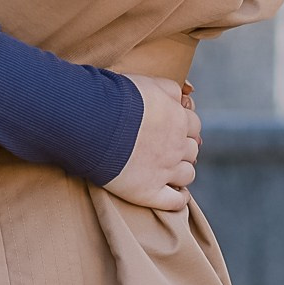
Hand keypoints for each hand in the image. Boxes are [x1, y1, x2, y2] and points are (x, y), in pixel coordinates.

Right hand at [101, 75, 201, 212]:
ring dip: (180, 172)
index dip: (182, 126)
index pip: (193, 125)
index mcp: (177, 119)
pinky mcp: (148, 191)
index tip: (168, 128)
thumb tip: (183, 96)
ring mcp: (164, 171)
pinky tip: (173, 195)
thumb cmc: (112, 98)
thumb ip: (168, 88)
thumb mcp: (145, 82)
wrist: (89, 122)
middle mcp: (176, 146)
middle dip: (181, 149)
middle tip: (163, 148)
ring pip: (187, 175)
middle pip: (192, 150)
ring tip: (165, 171)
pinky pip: (175, 202)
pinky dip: (178, 200)